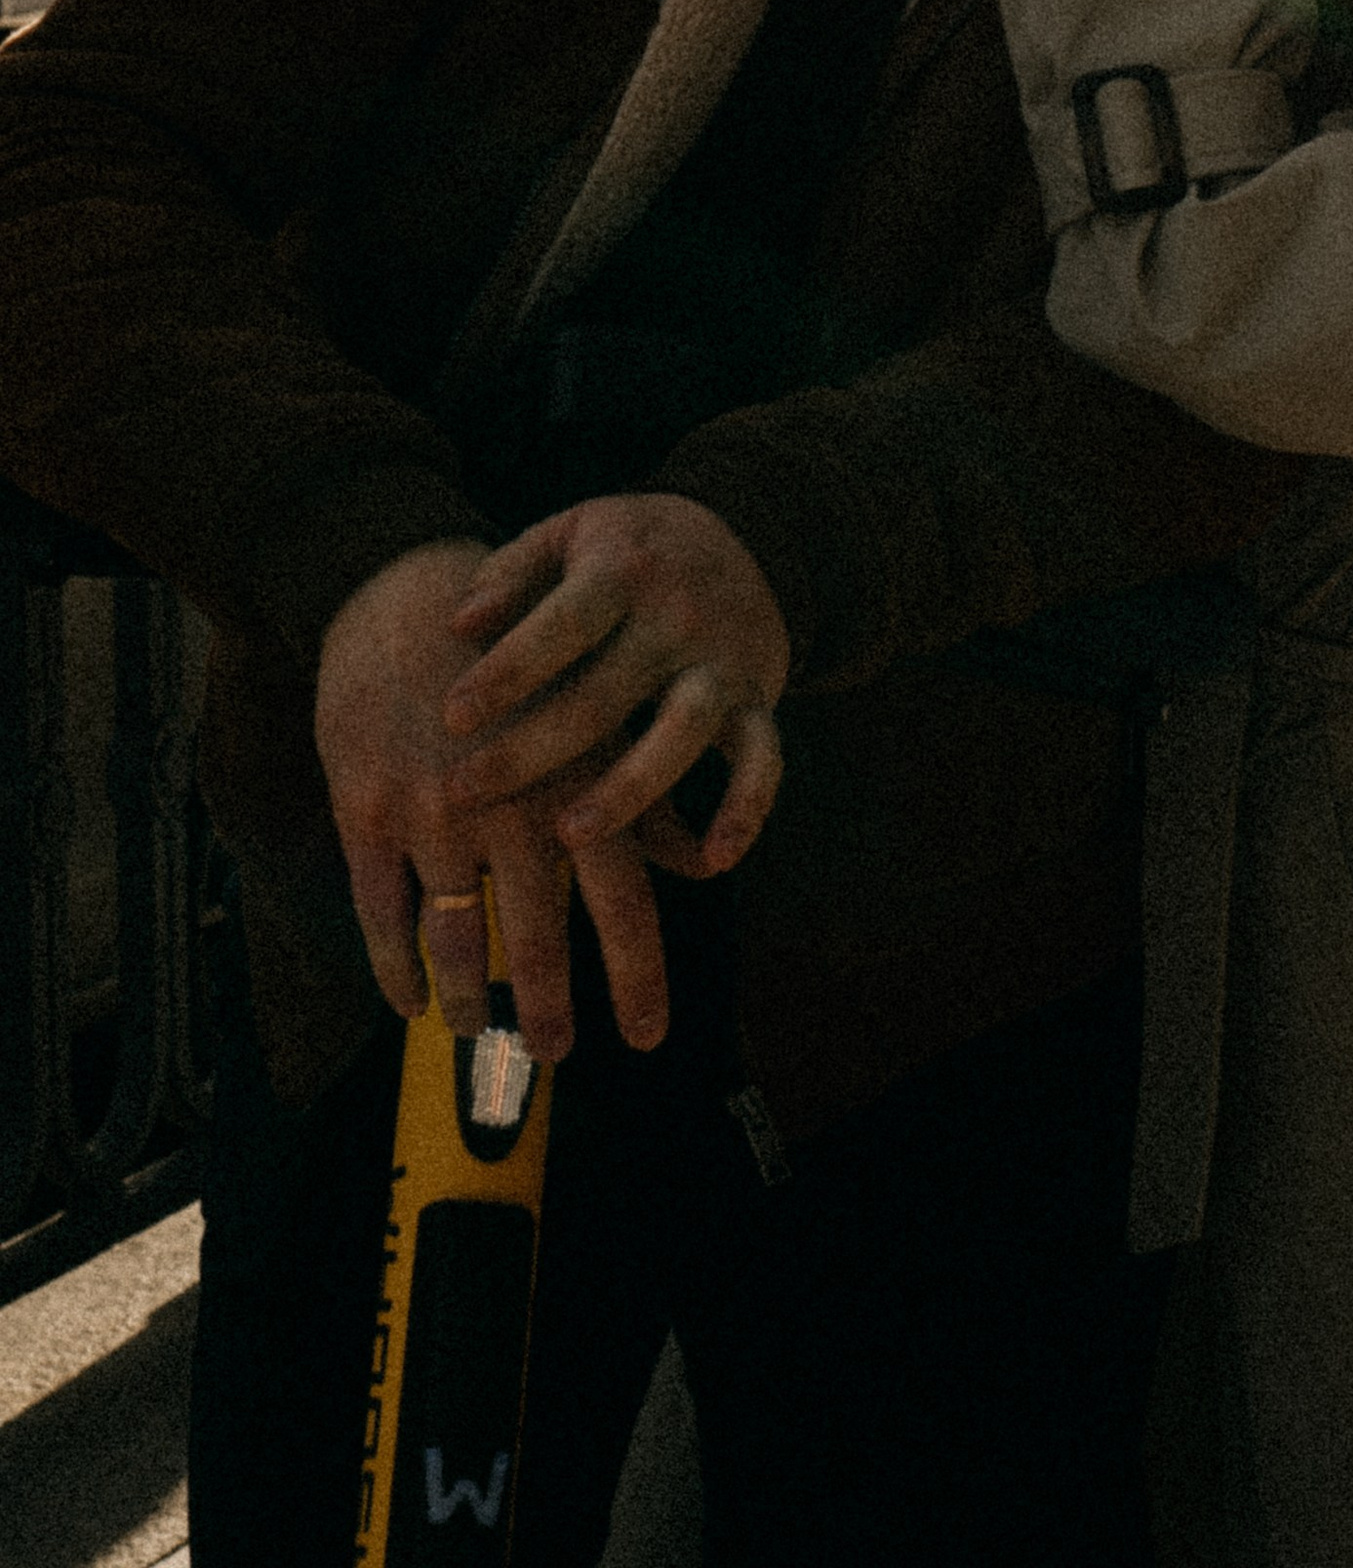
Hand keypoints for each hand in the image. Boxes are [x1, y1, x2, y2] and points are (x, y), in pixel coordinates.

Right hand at [316, 541, 669, 1059]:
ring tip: (472, 1031)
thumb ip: (640, 791)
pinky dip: (396, 969)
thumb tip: (696, 860)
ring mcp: (434, 811)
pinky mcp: (366, 811)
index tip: (647, 1036)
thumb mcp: (589, 705)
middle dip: (547, 1009)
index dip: (637, 976)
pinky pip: (383, 915)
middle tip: (553, 1054)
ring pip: (458, 937)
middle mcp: (512, 801)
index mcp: (577, 776)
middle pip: (539, 935)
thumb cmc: (514, 653)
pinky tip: (409, 1000)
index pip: (623, 898)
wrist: (399, 589)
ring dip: (466, 999)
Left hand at [441, 495, 789, 875]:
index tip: (451, 716)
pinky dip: (746, 810)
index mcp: (623, 573)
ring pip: (683, 730)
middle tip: (463, 791)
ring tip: (569, 835)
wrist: (750, 534)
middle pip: (605, 693)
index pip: (563, 624)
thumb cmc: (629, 548)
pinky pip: (764, 760)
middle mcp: (676, 619)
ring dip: (629, 788)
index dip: (509, 671)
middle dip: (531, 749)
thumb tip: (459, 626)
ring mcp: (721, 663)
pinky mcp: (758, 700)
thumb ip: (511, 571)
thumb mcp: (571, 532)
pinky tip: (711, 861)